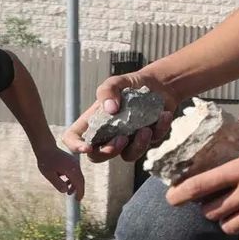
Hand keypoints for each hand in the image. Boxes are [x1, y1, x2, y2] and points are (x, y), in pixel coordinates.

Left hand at [37, 148, 85, 198]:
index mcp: (71, 169)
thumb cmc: (46, 161)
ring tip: (68, 192)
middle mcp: (75, 166)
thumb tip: (65, 191)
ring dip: (75, 185)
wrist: (46, 147)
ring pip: (78, 176)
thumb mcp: (49, 174)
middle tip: (76, 198)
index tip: (78, 200)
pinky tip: (66, 182)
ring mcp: (74, 163)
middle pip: (81, 180)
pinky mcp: (71, 162)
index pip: (79, 183)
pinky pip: (75, 173)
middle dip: (79, 190)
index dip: (80, 192)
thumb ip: (57, 183)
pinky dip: (72, 179)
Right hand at [62, 73, 176, 163]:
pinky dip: (159, 130)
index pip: (74, 139)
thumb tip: (110, 109)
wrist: (159, 84)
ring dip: (137, 146)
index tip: (86, 147)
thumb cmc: (131, 84)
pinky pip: (152, 143)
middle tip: (122, 139)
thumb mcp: (116, 82)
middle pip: (97, 156)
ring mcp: (128, 140)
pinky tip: (164, 115)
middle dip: (108, 152)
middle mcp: (107, 135)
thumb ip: (107, 91)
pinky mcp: (147, 140)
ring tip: (145, 130)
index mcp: (93, 122)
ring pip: (128, 156)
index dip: (75, 146)